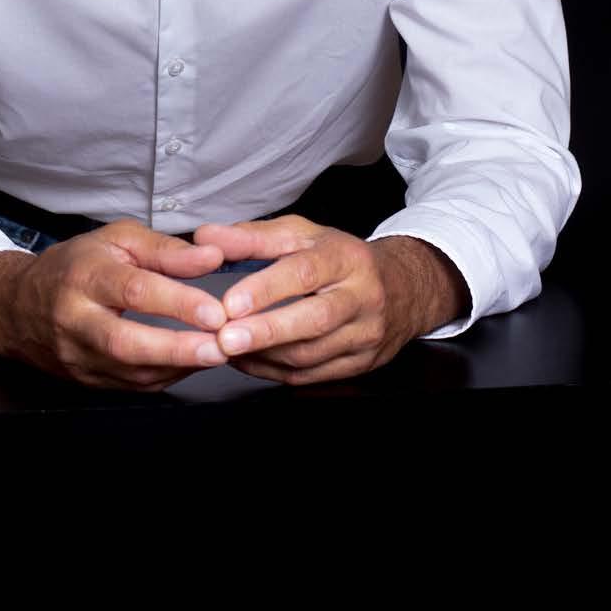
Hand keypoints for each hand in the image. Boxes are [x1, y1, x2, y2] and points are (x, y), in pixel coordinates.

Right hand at [0, 221, 229, 390]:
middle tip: (220, 346)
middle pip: (126, 342)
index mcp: (85, 276)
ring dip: (178, 366)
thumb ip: (166, 249)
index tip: (216, 310)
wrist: (17, 306)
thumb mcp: (116, 240)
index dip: (177, 302)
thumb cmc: (74, 266)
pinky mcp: (85, 380)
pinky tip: (191, 363)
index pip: (133, 291)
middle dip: (177, 349)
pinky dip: (166, 376)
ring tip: (218, 354)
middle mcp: (76, 320)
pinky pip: (131, 385)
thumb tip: (212, 257)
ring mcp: (78, 356)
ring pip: (130, 372)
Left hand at [192, 216, 465, 385]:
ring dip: (264, 355)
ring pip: (311, 354)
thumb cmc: (340, 259)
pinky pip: (312, 375)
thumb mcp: (302, 235)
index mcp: (345, 258)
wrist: (403, 288)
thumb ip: (253, 236)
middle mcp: (361, 297)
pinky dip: (275, 371)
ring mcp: (365, 335)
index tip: (230, 302)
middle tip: (225, 339)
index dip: (266, 289)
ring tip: (225, 349)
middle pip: (313, 320)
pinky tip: (248, 361)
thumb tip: (207, 236)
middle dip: (266, 331)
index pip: (305, 273)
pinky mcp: (361, 364)